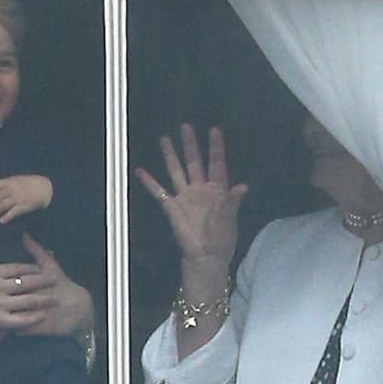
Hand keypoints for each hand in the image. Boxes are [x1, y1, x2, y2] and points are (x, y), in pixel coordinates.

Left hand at [0, 174, 52, 223]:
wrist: (45, 186)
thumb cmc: (29, 183)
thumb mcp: (16, 180)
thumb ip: (5, 185)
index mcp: (10, 182)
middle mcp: (12, 189)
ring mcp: (18, 197)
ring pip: (3, 205)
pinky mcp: (25, 205)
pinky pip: (14, 212)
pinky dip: (7, 216)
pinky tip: (1, 221)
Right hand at [0, 238, 46, 335]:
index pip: (17, 268)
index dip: (32, 268)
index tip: (41, 268)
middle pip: (27, 282)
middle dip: (43, 281)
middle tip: (55, 281)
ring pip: (27, 300)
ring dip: (43, 298)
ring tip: (54, 298)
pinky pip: (20, 319)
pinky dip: (33, 317)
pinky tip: (42, 315)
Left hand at [14, 233, 93, 339]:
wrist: (79, 307)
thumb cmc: (61, 285)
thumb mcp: (50, 266)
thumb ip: (36, 251)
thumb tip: (24, 235)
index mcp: (36, 277)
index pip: (12, 278)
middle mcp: (38, 293)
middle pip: (11, 297)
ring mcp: (42, 310)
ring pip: (16, 316)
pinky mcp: (46, 325)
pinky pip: (25, 330)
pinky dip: (11, 332)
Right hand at [134, 124, 246, 288]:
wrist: (206, 257)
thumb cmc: (222, 238)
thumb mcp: (230, 219)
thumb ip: (232, 202)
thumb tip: (242, 187)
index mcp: (217, 190)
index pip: (217, 163)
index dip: (216, 147)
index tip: (214, 129)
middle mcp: (200, 189)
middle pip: (194, 162)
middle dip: (190, 145)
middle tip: (186, 126)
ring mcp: (185, 197)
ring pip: (176, 171)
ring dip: (170, 156)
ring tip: (164, 138)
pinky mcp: (172, 207)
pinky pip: (159, 192)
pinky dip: (150, 182)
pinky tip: (140, 170)